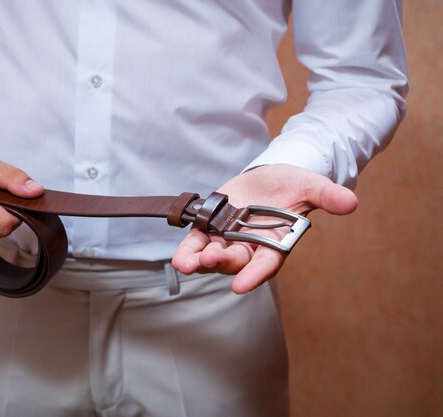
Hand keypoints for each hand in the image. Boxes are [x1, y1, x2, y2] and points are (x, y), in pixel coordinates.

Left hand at [171, 164, 357, 293]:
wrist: (269, 176)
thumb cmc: (292, 185)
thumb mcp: (310, 185)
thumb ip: (326, 195)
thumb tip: (350, 202)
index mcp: (276, 242)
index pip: (265, 263)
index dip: (253, 275)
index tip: (240, 286)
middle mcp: (251, 246)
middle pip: (236, 261)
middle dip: (223, 262)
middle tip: (210, 260)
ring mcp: (228, 238)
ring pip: (212, 256)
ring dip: (199, 261)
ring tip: (187, 264)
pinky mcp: (210, 227)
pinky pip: (196, 243)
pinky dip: (187, 251)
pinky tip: (180, 259)